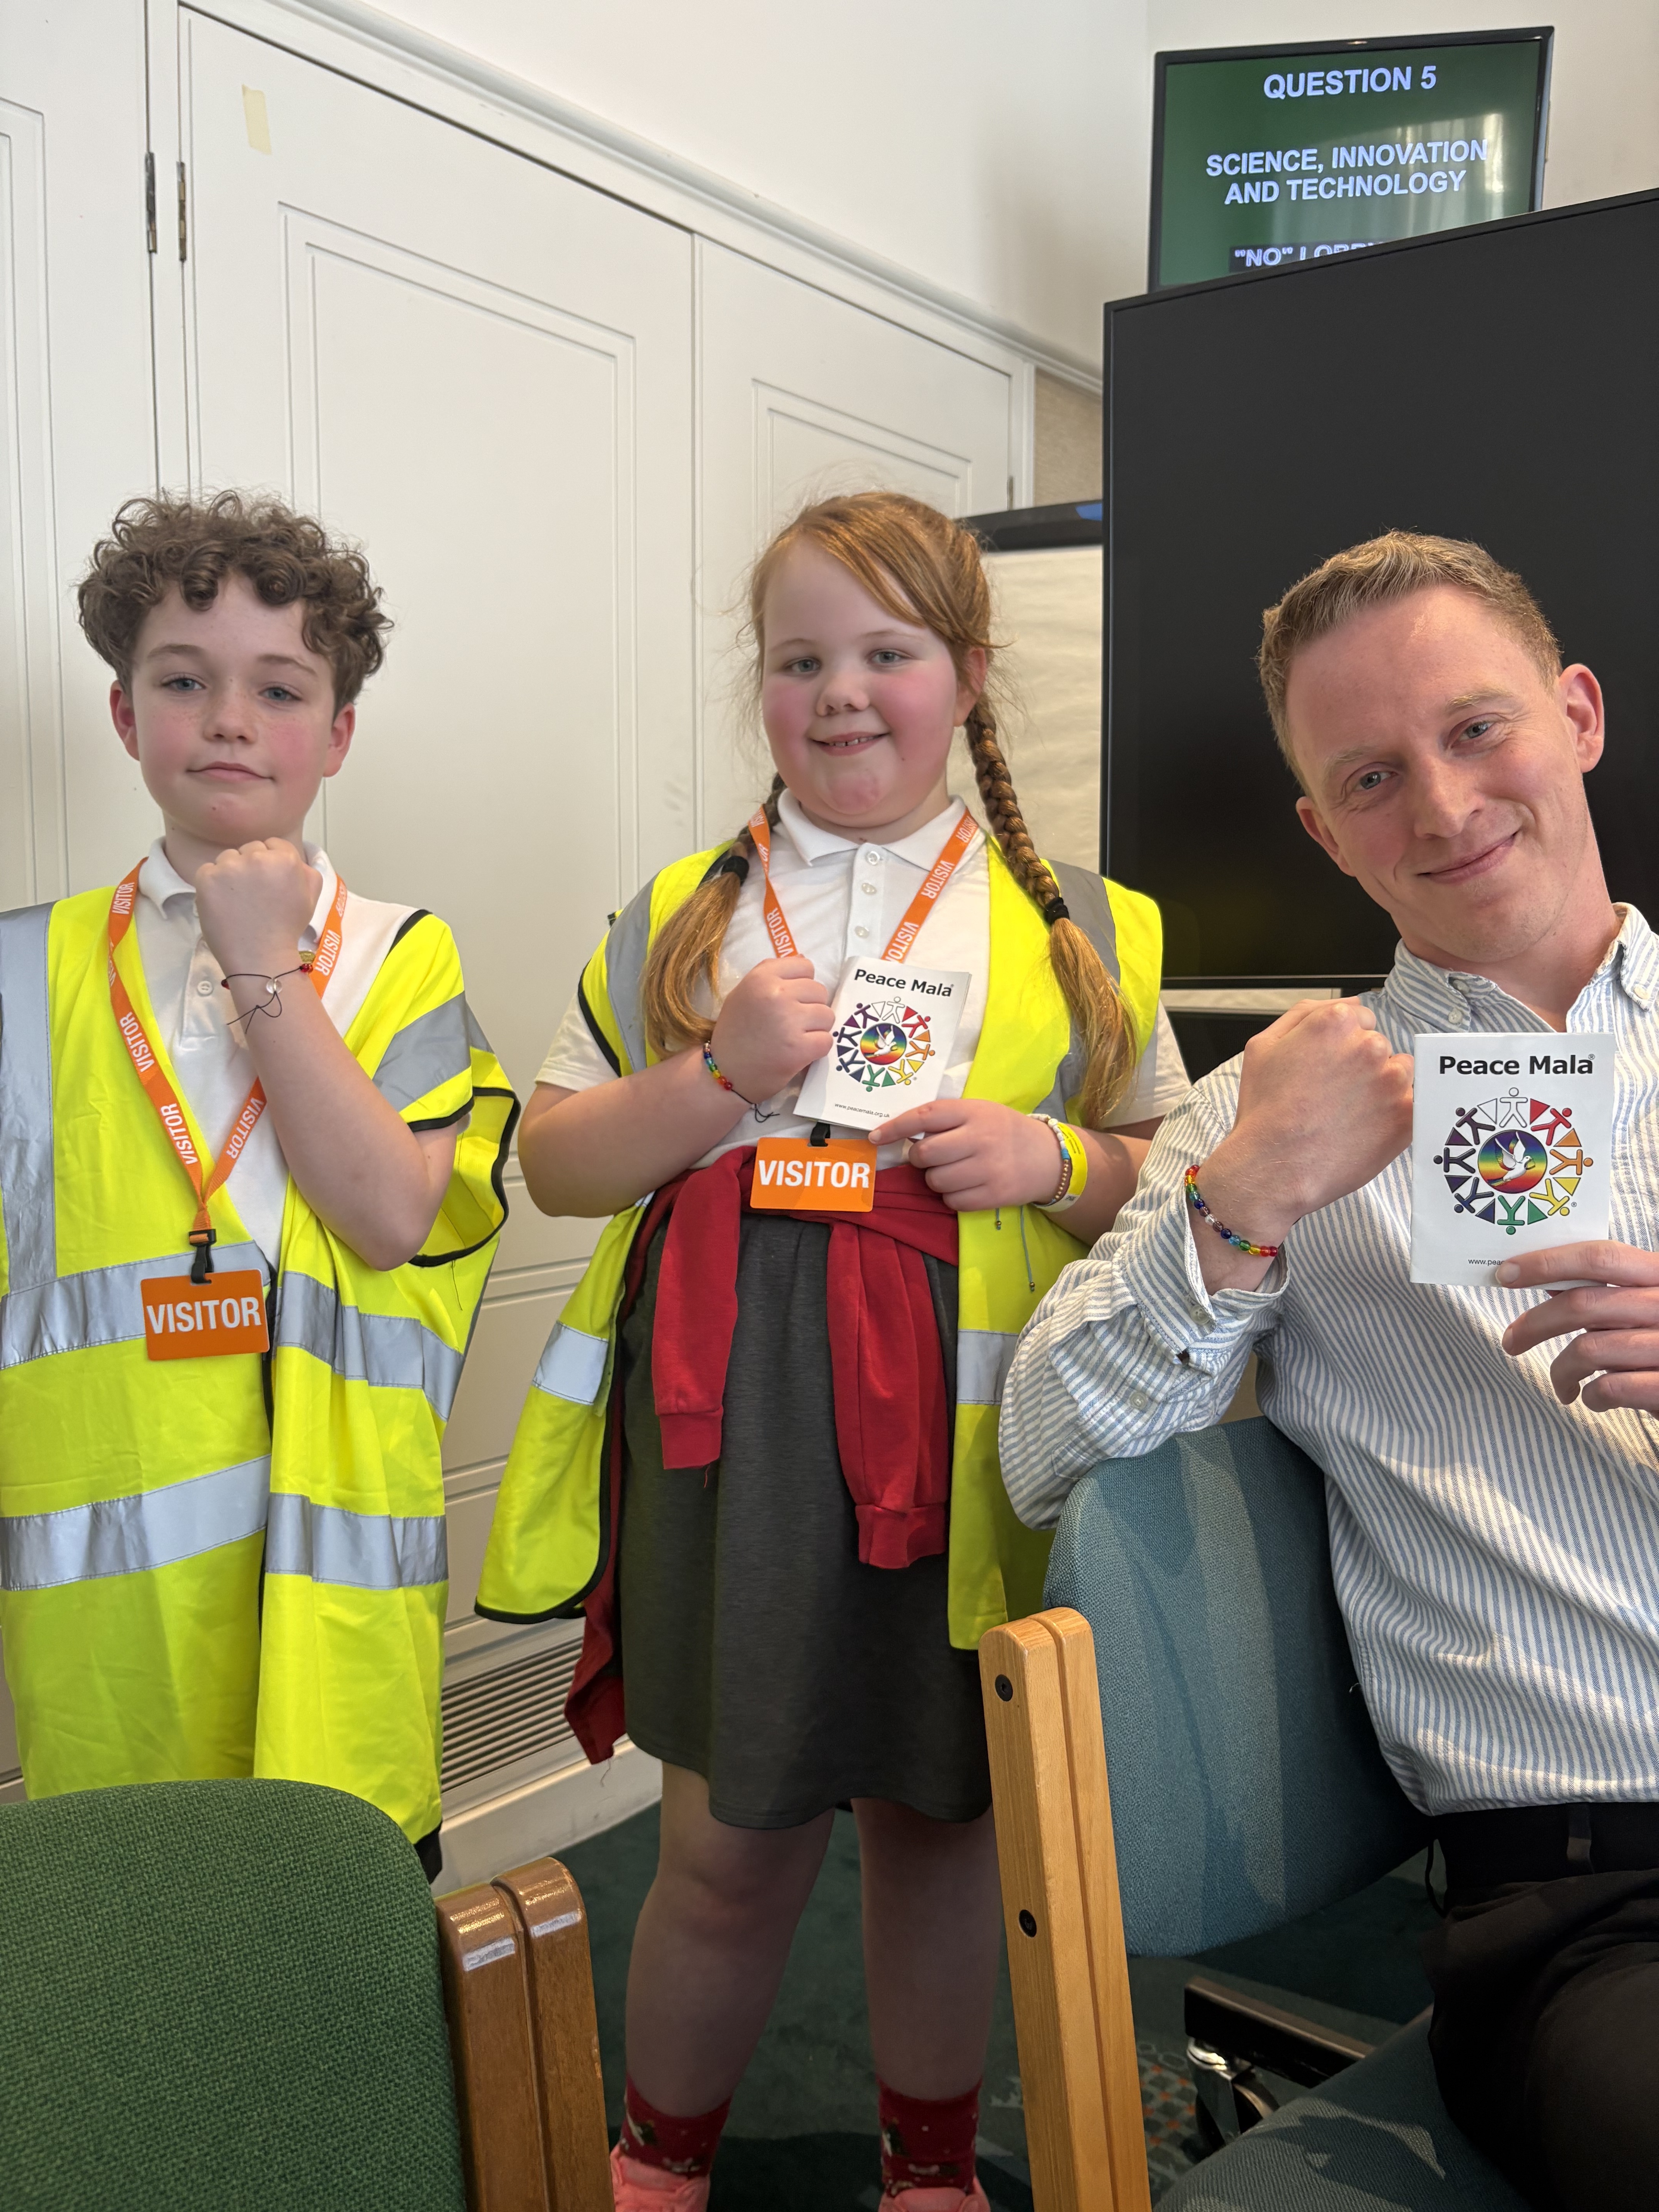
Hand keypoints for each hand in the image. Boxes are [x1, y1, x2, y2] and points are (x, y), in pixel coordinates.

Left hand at [195, 839, 320, 975]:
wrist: (261, 957)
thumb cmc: (287, 929)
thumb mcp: (311, 897)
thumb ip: (306, 869)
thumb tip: (293, 858)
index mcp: (286, 858)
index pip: (273, 844)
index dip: (271, 863)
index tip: (268, 882)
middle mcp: (257, 857)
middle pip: (250, 849)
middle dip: (251, 866)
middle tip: (253, 894)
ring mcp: (230, 866)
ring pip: (227, 858)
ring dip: (230, 873)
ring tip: (236, 900)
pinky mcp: (207, 878)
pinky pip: (207, 870)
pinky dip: (212, 884)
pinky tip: (222, 902)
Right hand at [709, 955, 831, 1101]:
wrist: (725, 1073)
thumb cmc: (734, 1033)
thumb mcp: (743, 993)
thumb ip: (772, 975)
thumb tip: (803, 959)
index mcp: (761, 977)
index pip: (805, 966)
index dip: (802, 984)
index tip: (791, 1000)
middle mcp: (776, 994)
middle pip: (819, 991)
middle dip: (810, 1007)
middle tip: (792, 1023)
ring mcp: (789, 1021)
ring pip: (827, 1015)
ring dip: (816, 1028)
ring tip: (795, 1038)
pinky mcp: (799, 1048)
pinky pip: (827, 1040)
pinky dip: (817, 1049)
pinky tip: (799, 1053)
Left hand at [876, 1098, 1062, 1212]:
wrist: (1048, 1157)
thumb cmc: (1004, 1131)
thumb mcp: (979, 1111)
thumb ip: (947, 1119)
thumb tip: (905, 1135)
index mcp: (973, 1112)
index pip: (925, 1117)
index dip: (895, 1127)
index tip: (875, 1137)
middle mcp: (980, 1138)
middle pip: (925, 1153)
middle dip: (919, 1158)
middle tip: (932, 1157)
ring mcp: (988, 1168)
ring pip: (935, 1181)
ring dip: (935, 1179)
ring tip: (954, 1171)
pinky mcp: (994, 1195)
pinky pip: (952, 1201)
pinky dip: (952, 1197)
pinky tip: (966, 1186)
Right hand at [1198, 998, 1413, 1246]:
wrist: (1275, 1168)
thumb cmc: (1264, 1110)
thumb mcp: (1263, 1046)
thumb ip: (1306, 1013)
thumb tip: (1350, 1003)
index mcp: (1334, 1023)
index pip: (1359, 1019)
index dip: (1341, 1045)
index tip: (1327, 1069)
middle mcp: (1369, 1045)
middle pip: (1378, 1046)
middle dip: (1361, 1065)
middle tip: (1333, 1096)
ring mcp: (1392, 1081)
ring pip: (1399, 1073)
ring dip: (1382, 1088)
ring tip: (1351, 1114)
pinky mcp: (1407, 1115)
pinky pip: (1413, 1104)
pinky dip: (1395, 1115)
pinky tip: (1368, 1129)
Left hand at [1497, 1243, 1658, 1410]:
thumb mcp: (1645, 1304)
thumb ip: (1605, 1292)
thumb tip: (1548, 1282)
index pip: (1600, 1256)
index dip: (1547, 1262)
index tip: (1505, 1274)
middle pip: (1582, 1304)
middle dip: (1534, 1323)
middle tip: (1510, 1341)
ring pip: (1588, 1350)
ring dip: (1560, 1370)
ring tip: (1562, 1383)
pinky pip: (1609, 1389)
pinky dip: (1590, 1397)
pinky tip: (1590, 1399)